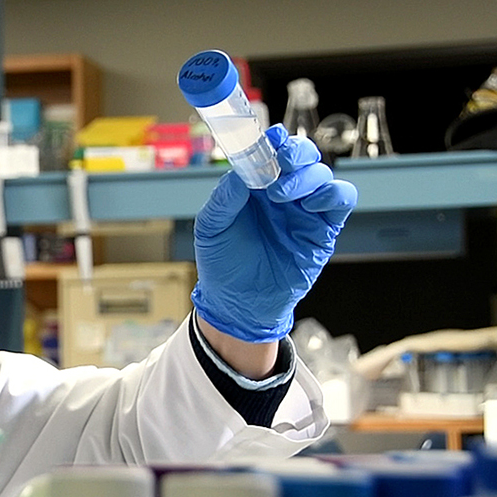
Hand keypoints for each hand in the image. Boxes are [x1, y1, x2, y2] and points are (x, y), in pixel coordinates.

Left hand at [192, 125, 357, 342]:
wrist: (238, 302)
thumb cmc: (223, 262)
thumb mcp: (212, 226)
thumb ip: (225, 197)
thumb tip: (241, 171)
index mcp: (256, 186)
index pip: (273, 152)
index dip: (274, 141)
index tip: (269, 138)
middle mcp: (284, 194)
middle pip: (304, 156)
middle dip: (296, 151)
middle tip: (281, 161)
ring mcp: (305, 211)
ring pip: (323, 174)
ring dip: (306, 176)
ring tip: (280, 194)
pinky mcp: (323, 230)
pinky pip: (341, 200)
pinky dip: (332, 194)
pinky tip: (310, 205)